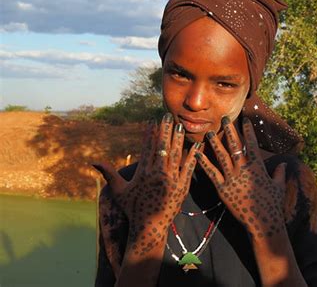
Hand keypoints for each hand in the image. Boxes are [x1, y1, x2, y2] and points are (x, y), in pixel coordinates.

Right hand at [93, 113, 200, 255]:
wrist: (148, 228)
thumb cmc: (132, 208)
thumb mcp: (119, 190)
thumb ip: (108, 173)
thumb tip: (93, 162)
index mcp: (143, 172)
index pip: (147, 148)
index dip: (149, 133)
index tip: (151, 121)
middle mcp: (157, 174)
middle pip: (162, 147)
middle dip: (165, 130)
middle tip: (167, 116)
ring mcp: (171, 181)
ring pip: (176, 155)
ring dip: (178, 139)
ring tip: (180, 125)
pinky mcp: (182, 187)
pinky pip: (189, 168)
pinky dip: (193, 156)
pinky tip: (196, 145)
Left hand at [195, 116, 285, 240]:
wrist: (262, 222)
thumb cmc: (272, 204)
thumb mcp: (278, 187)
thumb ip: (280, 173)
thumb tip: (284, 164)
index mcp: (257, 167)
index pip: (252, 144)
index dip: (248, 131)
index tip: (245, 120)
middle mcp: (244, 169)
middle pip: (235, 146)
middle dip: (229, 131)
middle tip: (224, 119)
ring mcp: (232, 179)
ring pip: (221, 156)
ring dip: (215, 143)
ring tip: (209, 132)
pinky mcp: (222, 189)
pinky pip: (211, 173)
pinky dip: (204, 162)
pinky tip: (197, 153)